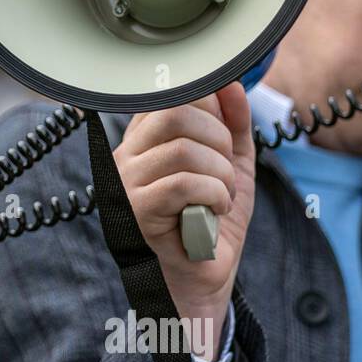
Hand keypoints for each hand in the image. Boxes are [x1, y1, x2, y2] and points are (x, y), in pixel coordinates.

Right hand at [111, 82, 254, 359]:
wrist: (203, 278)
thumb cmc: (212, 222)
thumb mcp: (233, 164)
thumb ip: (234, 123)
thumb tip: (231, 83)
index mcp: (146, 138)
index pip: (171, 95)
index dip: (207, 105)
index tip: (224, 134)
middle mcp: (127, 154)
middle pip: (175, 113)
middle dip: (218, 138)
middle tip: (224, 169)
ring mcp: (127, 182)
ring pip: (183, 150)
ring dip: (220, 174)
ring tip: (220, 196)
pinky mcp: (136, 210)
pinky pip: (183, 184)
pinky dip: (213, 195)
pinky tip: (213, 211)